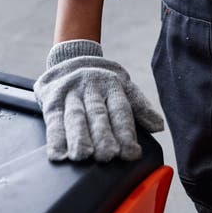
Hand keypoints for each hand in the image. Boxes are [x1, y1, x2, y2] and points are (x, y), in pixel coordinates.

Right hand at [34, 39, 164, 161]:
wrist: (71, 57)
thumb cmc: (102, 81)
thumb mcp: (123, 86)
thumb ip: (139, 107)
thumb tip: (159, 126)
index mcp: (113, 85)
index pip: (121, 110)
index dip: (126, 132)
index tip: (132, 153)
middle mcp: (92, 88)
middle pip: (98, 114)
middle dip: (103, 135)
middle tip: (107, 155)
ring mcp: (71, 94)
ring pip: (75, 117)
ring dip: (78, 137)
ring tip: (83, 155)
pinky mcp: (52, 101)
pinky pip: (54, 120)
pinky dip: (55, 138)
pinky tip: (58, 154)